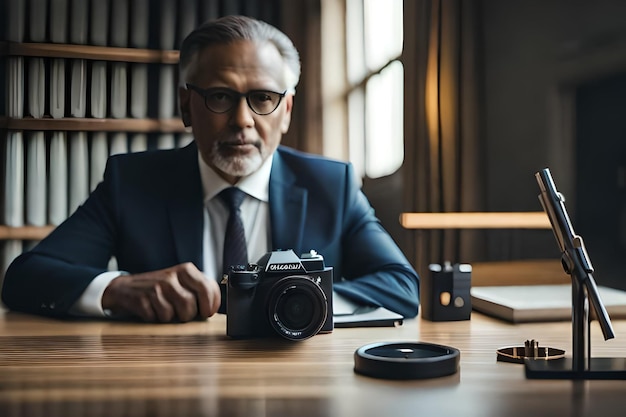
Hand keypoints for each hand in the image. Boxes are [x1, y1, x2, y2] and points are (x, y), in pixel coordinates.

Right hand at [101, 262, 220, 322]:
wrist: (125, 288)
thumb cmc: (160, 288)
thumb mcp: (182, 282)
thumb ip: (199, 289)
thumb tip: (215, 307)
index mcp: (186, 270)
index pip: (208, 288)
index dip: (211, 305)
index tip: (207, 312)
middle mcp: (172, 276)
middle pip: (192, 304)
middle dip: (190, 315)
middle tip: (186, 314)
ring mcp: (156, 287)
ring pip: (176, 314)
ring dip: (173, 318)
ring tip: (168, 311)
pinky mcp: (143, 299)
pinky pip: (159, 318)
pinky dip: (158, 319)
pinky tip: (153, 311)